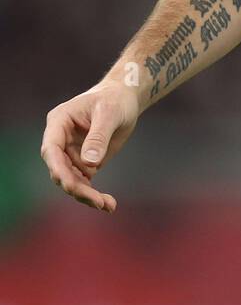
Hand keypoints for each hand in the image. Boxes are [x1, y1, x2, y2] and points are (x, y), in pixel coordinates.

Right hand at [41, 81, 140, 212]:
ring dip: (86, 195)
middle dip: (76, 187)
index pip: (51, 149)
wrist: (125, 99)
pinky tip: (109, 204)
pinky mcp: (83, 163)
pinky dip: (93, 195)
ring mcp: (70, 153)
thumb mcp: (109, 113)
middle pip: (60, 170)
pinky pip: (83, 182)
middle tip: (98, 201)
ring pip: (70, 180)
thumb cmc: (115, 100)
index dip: (58, 168)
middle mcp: (60, 140)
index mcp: (59, 122)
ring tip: (108, 205)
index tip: (70, 184)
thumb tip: (89, 164)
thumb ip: (99, 137)